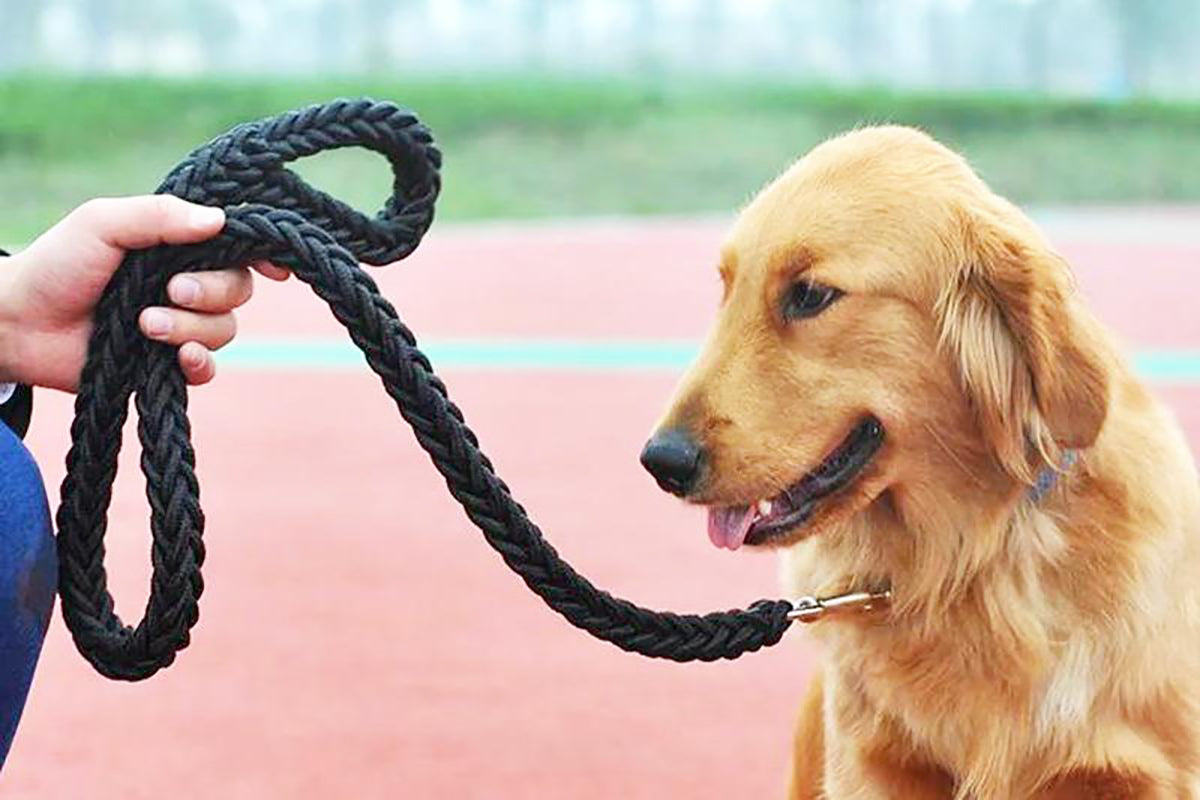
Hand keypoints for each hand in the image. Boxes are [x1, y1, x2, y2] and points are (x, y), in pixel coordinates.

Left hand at [0, 195, 287, 391]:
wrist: (18, 324)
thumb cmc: (57, 265)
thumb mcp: (103, 223)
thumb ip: (159, 216)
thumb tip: (220, 221)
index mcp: (177, 245)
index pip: (237, 246)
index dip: (263, 255)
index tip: (276, 268)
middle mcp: (185, 284)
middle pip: (239, 290)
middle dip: (210, 292)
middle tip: (169, 290)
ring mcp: (178, 325)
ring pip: (224, 329)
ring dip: (190, 328)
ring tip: (145, 326)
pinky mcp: (164, 364)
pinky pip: (206, 369)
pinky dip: (199, 363)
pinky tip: (175, 357)